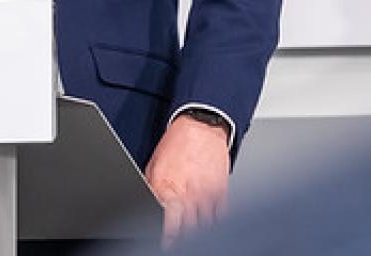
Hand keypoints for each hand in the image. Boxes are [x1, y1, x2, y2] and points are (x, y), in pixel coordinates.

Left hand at [145, 113, 230, 249]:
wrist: (201, 127)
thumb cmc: (176, 143)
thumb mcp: (154, 165)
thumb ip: (153, 189)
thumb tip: (149, 208)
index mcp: (166, 188)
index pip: (166, 224)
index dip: (168, 239)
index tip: (167, 244)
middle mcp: (188, 193)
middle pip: (187, 230)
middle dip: (182, 238)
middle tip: (180, 241)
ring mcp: (206, 194)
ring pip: (204, 226)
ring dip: (198, 232)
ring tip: (194, 234)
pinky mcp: (222, 191)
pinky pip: (221, 216)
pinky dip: (216, 223)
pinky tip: (210, 224)